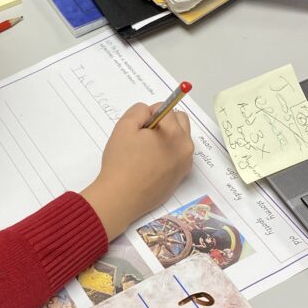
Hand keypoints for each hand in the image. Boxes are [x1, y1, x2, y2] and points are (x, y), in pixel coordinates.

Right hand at [81, 102, 193, 239]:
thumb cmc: (121, 162)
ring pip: (179, 140)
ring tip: (145, 152)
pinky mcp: (180, 178)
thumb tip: (149, 113)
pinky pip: (177, 157)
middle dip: (164, 123)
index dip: (149, 115)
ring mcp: (185, 165)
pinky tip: (149, 166)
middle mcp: (186, 148)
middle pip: (180, 122)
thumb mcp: (124, 126)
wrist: (121, 198)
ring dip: (166, 139)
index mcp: (175, 133)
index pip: (167, 109)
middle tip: (143, 137)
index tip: (138, 129)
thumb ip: (139, 110)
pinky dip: (167, 155)